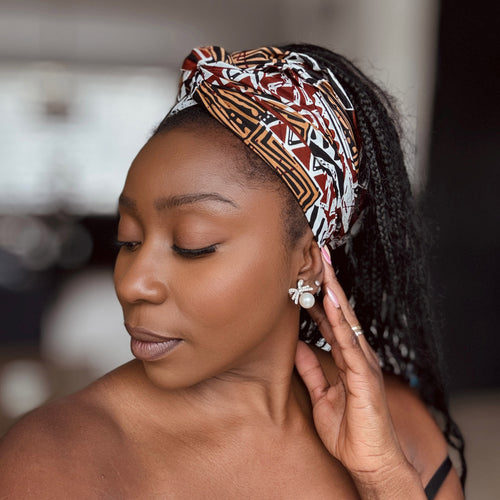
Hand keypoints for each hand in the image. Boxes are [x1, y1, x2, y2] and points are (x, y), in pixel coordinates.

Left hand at [295, 249, 423, 495]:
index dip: (319, 295)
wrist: (369, 461)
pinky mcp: (364, 375)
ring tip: (323, 266)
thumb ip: (311, 370)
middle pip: (340, 311)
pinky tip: (331, 301)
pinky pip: (349, 343)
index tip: (308, 273)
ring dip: (333, 292)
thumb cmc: (349, 431)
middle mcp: (357, 354)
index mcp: (347, 358)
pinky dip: (339, 321)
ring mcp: (362, 362)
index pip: (330, 319)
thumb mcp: (321, 395)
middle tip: (318, 253)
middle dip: (329, 282)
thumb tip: (298, 346)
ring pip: (345, 320)